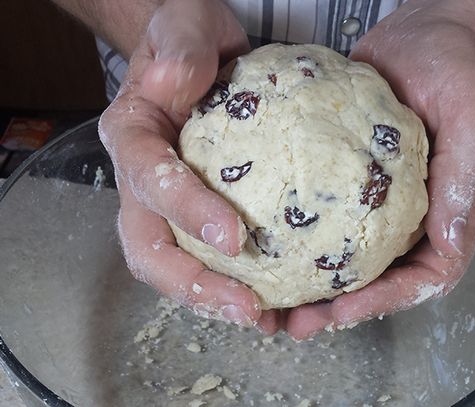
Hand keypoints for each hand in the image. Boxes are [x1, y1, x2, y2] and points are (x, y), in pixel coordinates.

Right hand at [98, 0, 279, 330]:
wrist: (198, 52)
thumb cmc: (186, 39)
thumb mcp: (182, 27)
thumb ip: (179, 48)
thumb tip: (172, 81)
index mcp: (132, 137)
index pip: (149, 182)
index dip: (186, 213)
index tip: (233, 238)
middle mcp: (143, 179)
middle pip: (149, 248)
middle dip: (193, 286)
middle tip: (245, 307)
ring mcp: (169, 202)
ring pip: (175, 264)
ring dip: (214, 299)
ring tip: (264, 318)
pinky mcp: (200, 211)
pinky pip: (209, 256)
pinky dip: (235, 283)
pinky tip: (274, 298)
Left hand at [284, 0, 474, 338]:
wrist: (426, 34)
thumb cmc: (457, 67)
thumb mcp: (472, 115)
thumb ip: (465, 176)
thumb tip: (450, 238)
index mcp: (448, 212)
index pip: (423, 278)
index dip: (383, 301)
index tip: (341, 312)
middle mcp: (411, 215)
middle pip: (377, 280)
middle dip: (337, 309)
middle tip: (294, 324)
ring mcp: (376, 201)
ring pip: (345, 258)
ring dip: (310, 286)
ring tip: (272, 303)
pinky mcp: (347, 180)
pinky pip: (324, 217)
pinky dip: (299, 241)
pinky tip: (266, 247)